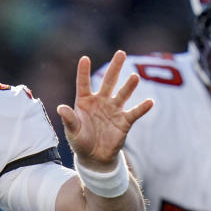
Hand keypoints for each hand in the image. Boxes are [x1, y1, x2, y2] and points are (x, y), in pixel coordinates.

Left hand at [58, 50, 152, 170]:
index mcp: (85, 101)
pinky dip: (142, 108)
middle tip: (121, 53)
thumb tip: (61, 108)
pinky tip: (150, 102)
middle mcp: (100, 101)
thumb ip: (69, 119)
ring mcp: (113, 110)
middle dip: (115, 68)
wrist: (95, 157)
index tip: (85, 59)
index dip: (84, 71)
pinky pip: (134, 112)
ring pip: (123, 94)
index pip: (84, 83)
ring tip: (135, 77)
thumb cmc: (81, 142)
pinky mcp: (124, 121)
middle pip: (108, 81)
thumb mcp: (72, 132)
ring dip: (129, 86)